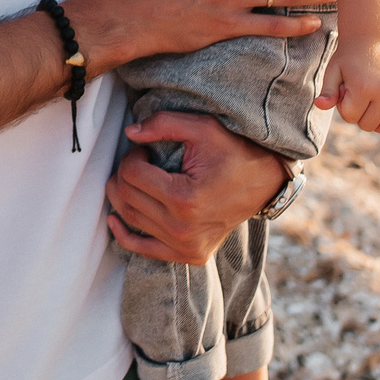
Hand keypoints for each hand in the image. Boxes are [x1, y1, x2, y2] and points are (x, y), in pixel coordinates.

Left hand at [105, 113, 284, 263]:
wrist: (265, 183)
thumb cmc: (234, 152)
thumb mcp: (203, 128)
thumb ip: (164, 123)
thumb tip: (129, 133)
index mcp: (185, 199)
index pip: (131, 175)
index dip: (132, 156)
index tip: (145, 149)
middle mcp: (182, 229)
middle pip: (126, 196)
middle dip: (125, 172)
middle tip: (141, 160)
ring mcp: (186, 247)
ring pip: (130, 219)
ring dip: (123, 195)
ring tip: (137, 179)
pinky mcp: (189, 256)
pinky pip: (142, 249)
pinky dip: (124, 234)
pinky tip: (114, 219)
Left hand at [318, 39, 379, 135]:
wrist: (369, 40)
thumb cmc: (348, 58)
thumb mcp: (332, 72)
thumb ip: (327, 91)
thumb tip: (319, 105)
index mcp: (363, 87)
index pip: (350, 118)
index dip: (343, 107)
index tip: (345, 91)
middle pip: (368, 126)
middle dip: (358, 115)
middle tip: (357, 95)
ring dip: (375, 121)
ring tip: (370, 102)